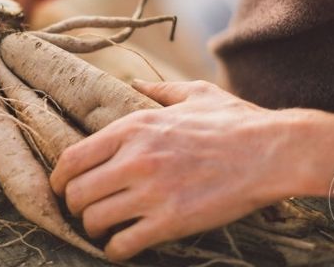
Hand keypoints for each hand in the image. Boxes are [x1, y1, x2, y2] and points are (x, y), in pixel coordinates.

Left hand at [50, 80, 300, 260]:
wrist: (273, 151)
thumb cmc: (235, 122)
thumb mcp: (194, 94)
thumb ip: (159, 91)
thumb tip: (136, 83)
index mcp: (134, 127)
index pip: (73, 158)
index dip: (59, 179)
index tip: (62, 188)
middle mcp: (135, 158)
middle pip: (76, 193)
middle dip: (75, 207)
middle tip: (86, 212)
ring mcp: (152, 191)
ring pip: (93, 220)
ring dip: (94, 229)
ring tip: (105, 230)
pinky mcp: (170, 221)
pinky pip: (122, 244)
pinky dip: (115, 250)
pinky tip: (122, 247)